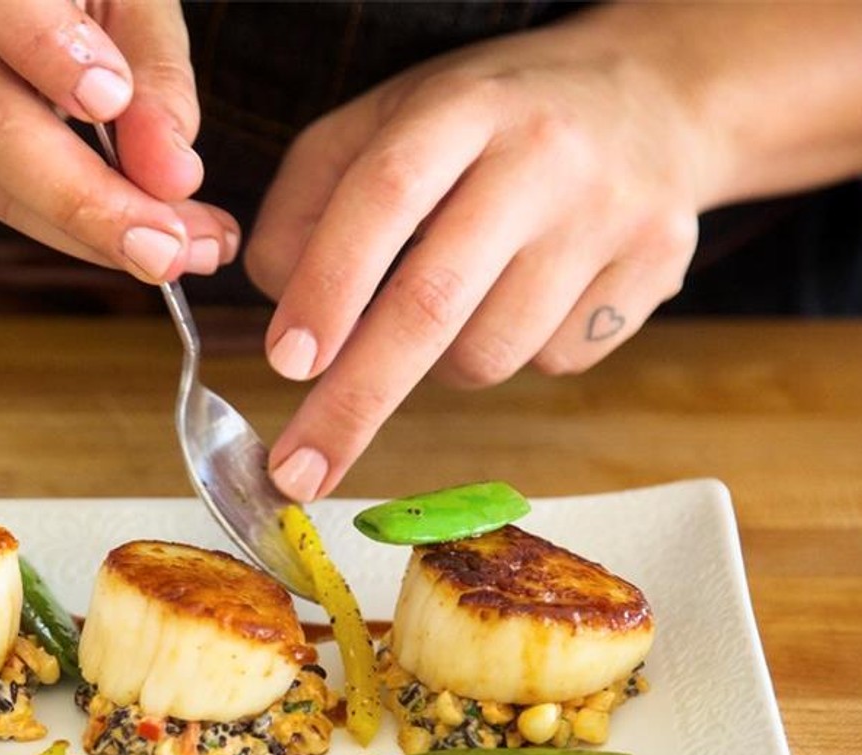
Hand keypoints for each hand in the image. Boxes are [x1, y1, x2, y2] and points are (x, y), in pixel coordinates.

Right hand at [0, 0, 238, 281]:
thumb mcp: (134, 0)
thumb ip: (155, 75)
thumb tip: (173, 175)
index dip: (47, 51)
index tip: (114, 98)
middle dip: (84, 198)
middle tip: (167, 248)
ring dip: (97, 234)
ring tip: (187, 252)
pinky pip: (13, 206)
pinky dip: (86, 235)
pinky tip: (149, 243)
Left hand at [248, 9, 706, 500]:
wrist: (653, 97)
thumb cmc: (487, 125)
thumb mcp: (384, 124)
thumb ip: (308, 205)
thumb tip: (284, 313)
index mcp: (461, 107)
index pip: (386, 197)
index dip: (328, 286)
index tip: (286, 363)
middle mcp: (542, 156)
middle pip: (433, 302)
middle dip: (353, 401)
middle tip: (298, 471)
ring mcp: (609, 214)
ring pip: (489, 352)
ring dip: (441, 364)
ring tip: (460, 296)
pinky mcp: (658, 267)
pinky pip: (554, 361)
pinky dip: (517, 353)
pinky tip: (529, 292)